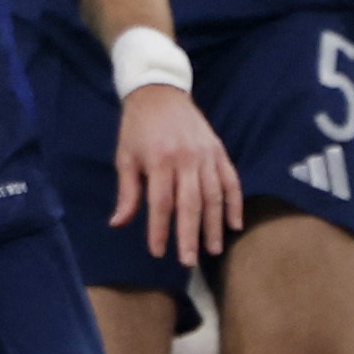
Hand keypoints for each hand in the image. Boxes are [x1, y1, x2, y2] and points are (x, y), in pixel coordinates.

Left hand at [109, 84, 243, 265]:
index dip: (160, 229)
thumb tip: (118, 224)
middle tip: (189, 261)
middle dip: (190, 235)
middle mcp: (186, 159)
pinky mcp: (219, 151)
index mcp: (159, 160)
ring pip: (214, 195)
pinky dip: (234, 203)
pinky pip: (231, 180)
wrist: (160, 92)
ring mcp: (206, 155)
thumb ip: (127, 192)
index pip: (161, 203)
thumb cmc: (137, 128)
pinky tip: (235, 224)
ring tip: (213, 249)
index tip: (158, 252)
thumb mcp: (125, 157)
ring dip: (214, 225)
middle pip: (190, 203)